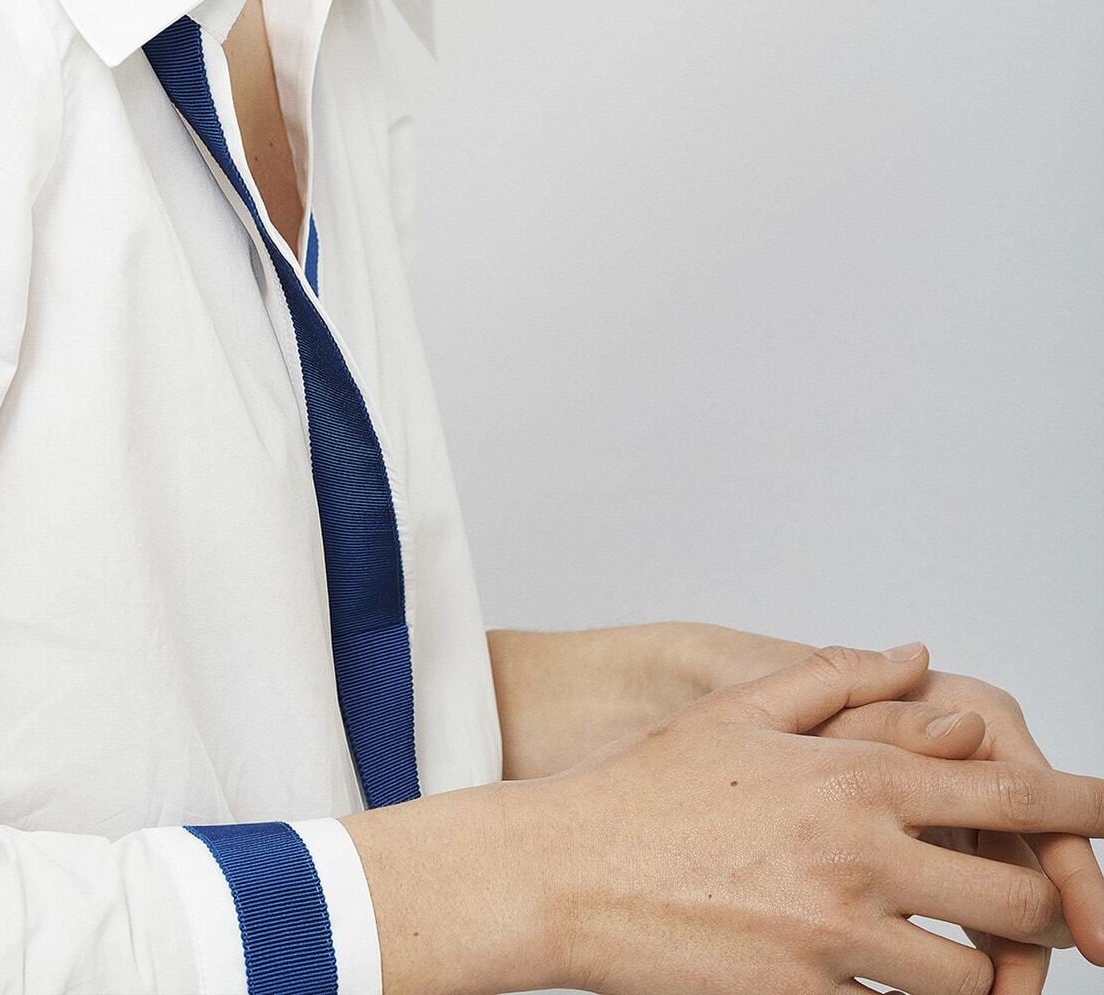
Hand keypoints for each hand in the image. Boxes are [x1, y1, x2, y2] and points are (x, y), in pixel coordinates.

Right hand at [537, 641, 1103, 994]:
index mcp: (855, 775)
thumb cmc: (649, 787)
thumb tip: (920, 657)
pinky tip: (894, 983)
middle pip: (1016, 898)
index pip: (1010, 794)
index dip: (1086, 804)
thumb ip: (842, 680)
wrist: (568, 873)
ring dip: (982, 971)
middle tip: (1045, 908)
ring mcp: (838, 937)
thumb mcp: (742, 709)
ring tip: (973, 958)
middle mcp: (862, 855)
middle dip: (1044, 907)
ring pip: (972, 978)